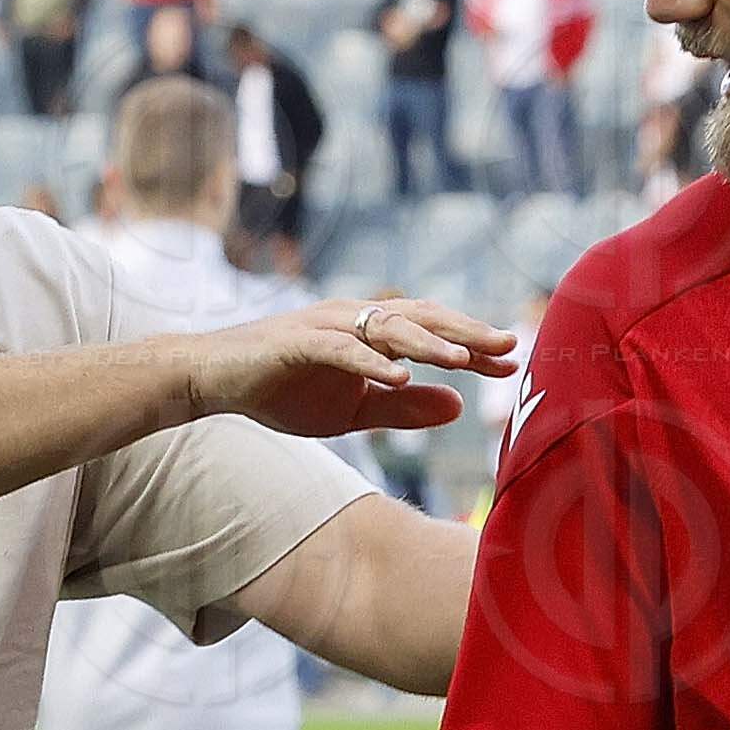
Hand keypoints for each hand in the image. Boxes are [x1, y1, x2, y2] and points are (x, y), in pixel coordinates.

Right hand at [186, 296, 513, 438]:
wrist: (218, 380)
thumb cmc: (285, 389)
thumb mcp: (354, 411)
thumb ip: (403, 408)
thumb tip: (458, 407)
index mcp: (371, 333)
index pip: (433, 334)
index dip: (472, 347)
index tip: (512, 362)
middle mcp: (355, 319)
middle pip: (421, 320)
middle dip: (466, 332)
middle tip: (508, 346)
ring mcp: (326, 326)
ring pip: (387, 329)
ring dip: (427, 344)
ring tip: (464, 360)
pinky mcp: (297, 341)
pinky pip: (342, 350)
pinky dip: (371, 362)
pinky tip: (399, 376)